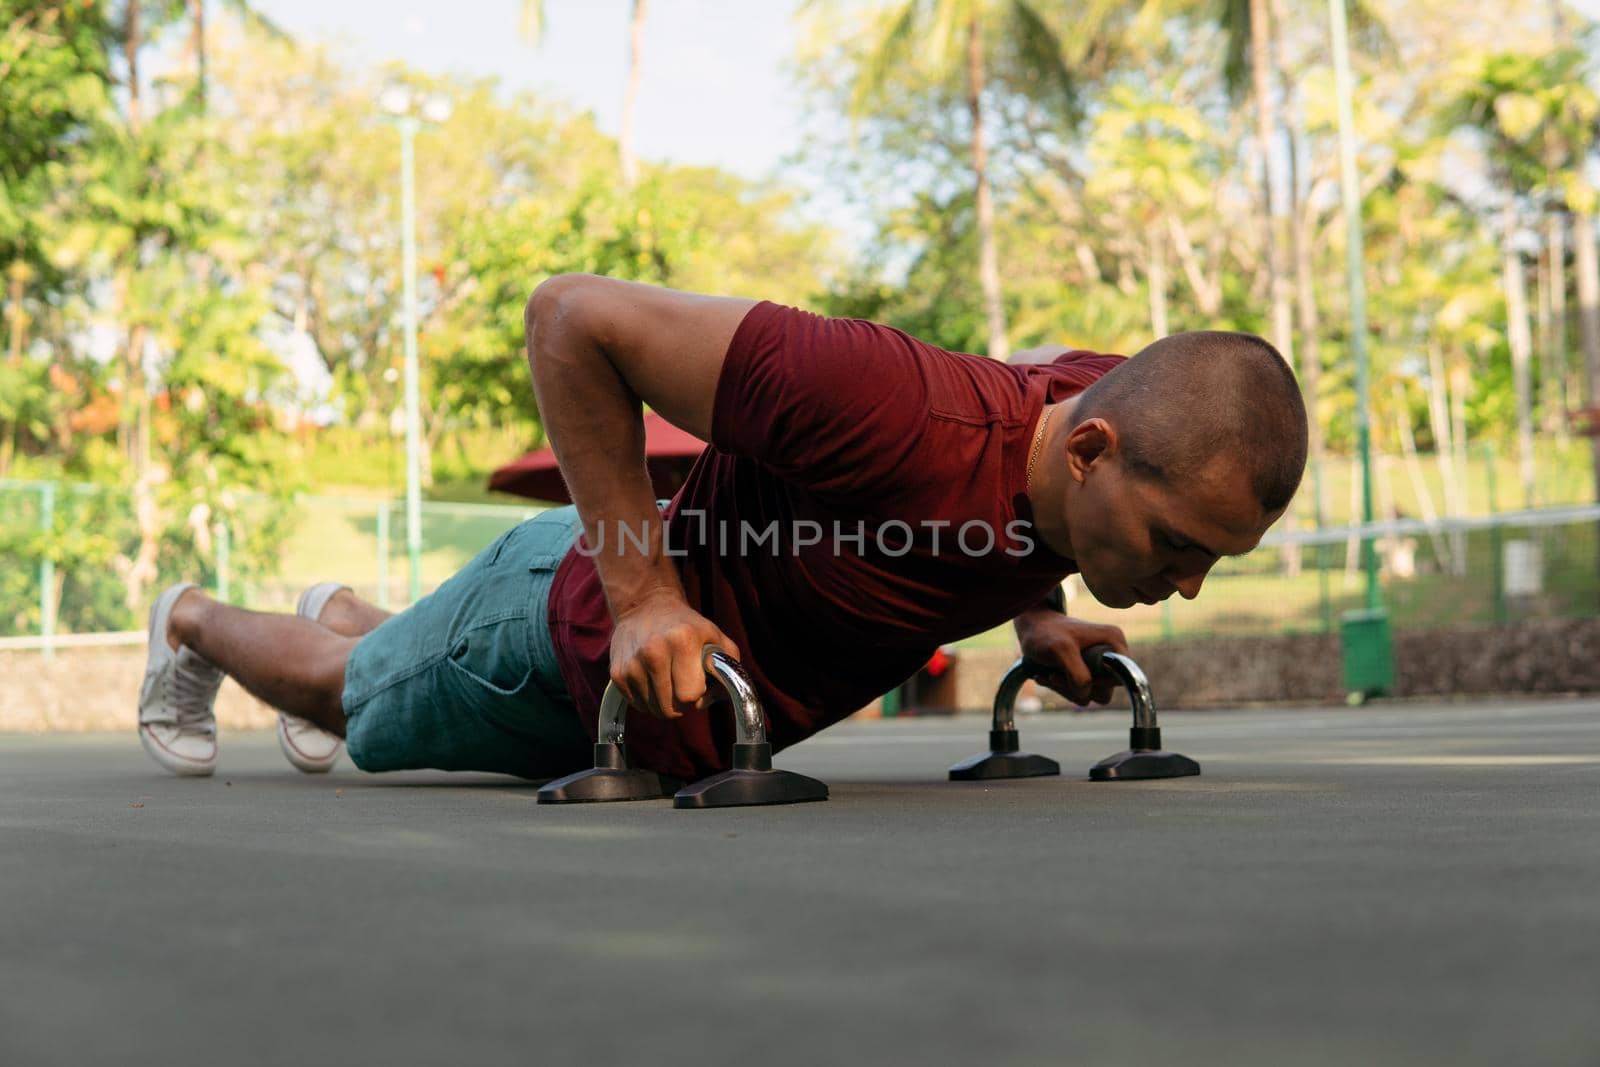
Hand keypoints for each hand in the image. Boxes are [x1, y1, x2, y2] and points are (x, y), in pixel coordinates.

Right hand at [609, 589, 741, 719]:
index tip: (697, 681)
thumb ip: (727, 669)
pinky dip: (648, 699)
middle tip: (682, 683)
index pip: (690, 695)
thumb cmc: (687, 626)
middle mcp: (653, 652)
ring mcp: (632, 664)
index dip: (697, 693)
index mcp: (683, 642)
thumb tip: (706, 701)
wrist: (645, 606)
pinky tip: (651, 678)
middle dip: (681, 703)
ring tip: (667, 679)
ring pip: (653, 710)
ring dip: (664, 702)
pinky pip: (638, 705)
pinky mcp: (617, 674)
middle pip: (670, 709)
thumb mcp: (715, 637)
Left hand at [1014, 612, 1129, 706]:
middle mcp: (1111, 655)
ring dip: (1066, 688)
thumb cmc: (1045, 633)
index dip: (1100, 684)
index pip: (1120, 677)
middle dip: (1077, 687)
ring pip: (1089, 695)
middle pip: (1105, 691)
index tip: (1074, 676)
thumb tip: (1086, 694)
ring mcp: (1099, 666)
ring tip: (1048, 674)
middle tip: (1054, 675)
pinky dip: (1061, 687)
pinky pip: (1079, 693)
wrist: (1031, 628)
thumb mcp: (1060, 650)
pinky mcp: (1087, 674)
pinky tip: (1045, 676)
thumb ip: (1078, 675)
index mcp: (1114, 642)